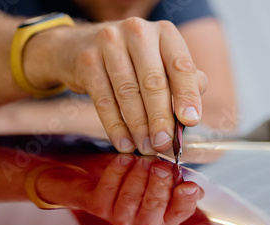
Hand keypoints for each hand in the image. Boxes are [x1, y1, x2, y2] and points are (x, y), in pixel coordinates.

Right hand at [25, 18, 207, 154]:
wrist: (77, 46)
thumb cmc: (132, 59)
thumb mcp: (161, 62)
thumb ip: (182, 83)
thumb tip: (191, 115)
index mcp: (165, 33)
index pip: (181, 66)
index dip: (187, 95)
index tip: (190, 121)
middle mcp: (138, 32)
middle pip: (153, 82)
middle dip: (160, 118)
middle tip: (164, 143)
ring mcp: (110, 43)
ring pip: (128, 93)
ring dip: (138, 127)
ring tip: (146, 147)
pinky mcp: (87, 61)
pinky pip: (104, 100)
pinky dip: (115, 126)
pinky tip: (124, 143)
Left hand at [36, 154, 204, 224]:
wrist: (96, 179)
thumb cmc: (136, 176)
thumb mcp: (159, 177)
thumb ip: (178, 181)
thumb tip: (197, 189)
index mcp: (164, 215)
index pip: (179, 213)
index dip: (185, 202)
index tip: (189, 186)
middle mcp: (144, 221)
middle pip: (154, 206)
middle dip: (159, 184)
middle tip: (161, 165)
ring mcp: (120, 217)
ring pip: (131, 198)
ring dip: (138, 176)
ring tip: (143, 158)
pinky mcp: (98, 207)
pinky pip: (108, 189)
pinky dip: (117, 172)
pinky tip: (124, 158)